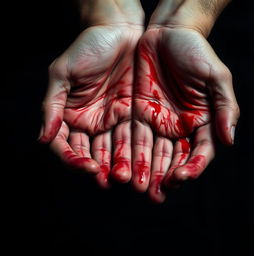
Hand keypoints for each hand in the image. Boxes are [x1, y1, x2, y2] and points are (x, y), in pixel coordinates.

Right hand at [39, 25, 142, 187]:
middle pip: (90, 152)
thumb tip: (42, 138)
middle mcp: (89, 122)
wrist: (118, 33)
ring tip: (126, 179)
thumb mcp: (63, 73)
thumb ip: (52, 105)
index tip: (87, 167)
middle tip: (108, 182)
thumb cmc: (87, 48)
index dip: (74, 158)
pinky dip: (134, 152)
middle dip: (98, 169)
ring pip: (112, 148)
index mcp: (70, 115)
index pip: (66, 145)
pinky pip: (131, 136)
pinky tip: (138, 164)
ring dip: (117, 165)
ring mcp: (111, 120)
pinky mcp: (131, 115)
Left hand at [133, 27, 238, 202]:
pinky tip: (125, 168)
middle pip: (173, 158)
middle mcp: (178, 126)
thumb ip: (225, 108)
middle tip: (155, 195)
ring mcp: (157, 121)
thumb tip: (230, 140)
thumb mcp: (216, 78)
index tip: (181, 176)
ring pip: (152, 152)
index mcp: (199, 121)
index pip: (198, 151)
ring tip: (139, 188)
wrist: (168, 35)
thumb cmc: (196, 53)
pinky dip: (130, 154)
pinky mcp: (137, 113)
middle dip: (164, 177)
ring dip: (146, 171)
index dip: (192, 166)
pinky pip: (133, 137)